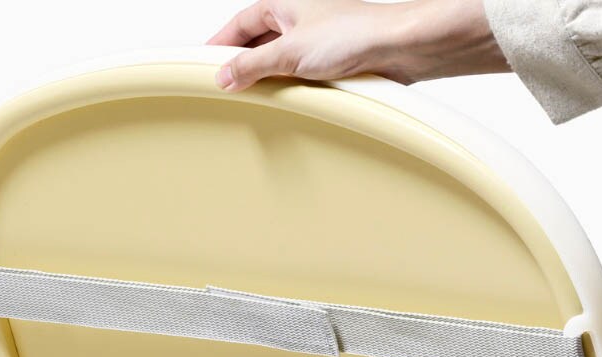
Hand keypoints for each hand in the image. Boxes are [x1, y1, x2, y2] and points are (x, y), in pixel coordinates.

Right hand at [207, 0, 507, 92]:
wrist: (398, 48)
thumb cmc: (355, 34)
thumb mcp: (291, 53)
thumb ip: (253, 66)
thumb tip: (224, 77)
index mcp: (282, 4)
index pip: (239, 24)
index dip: (219, 45)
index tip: (202, 66)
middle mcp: (297, 19)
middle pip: (256, 43)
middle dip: (241, 65)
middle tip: (225, 89)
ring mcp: (314, 42)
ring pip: (277, 61)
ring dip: (266, 79)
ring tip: (252, 99)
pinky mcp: (331, 62)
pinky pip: (298, 75)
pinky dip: (288, 87)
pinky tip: (285, 102)